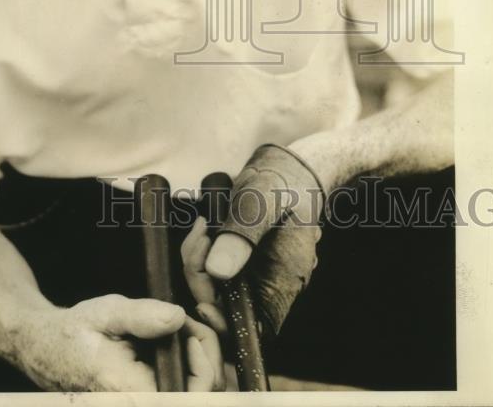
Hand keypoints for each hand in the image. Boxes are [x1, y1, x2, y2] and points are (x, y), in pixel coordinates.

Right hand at [20, 294, 224, 390]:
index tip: (192, 330)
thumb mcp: (107, 313)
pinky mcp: (148, 399)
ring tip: (185, 328)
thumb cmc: (76, 332)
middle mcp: (138, 404)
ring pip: (196, 394)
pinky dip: (190, 365)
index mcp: (131, 394)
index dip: (204, 364)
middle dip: (207, 354)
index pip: (191, 397)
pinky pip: (181, 390)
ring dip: (201, 359)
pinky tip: (181, 340)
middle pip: (201, 396)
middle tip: (191, 322)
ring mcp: (144, 402)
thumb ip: (141, 316)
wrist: (49, 349)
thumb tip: (177, 318)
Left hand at [184, 145, 324, 338]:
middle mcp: (271, 284)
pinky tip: (203, 228)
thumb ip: (242, 233)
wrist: (294, 164)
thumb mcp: (263, 198)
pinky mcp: (243, 260)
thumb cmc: (284, 178)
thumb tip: (217, 272)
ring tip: (201, 228)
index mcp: (284, 279)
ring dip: (199, 264)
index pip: (252, 327)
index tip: (202, 301)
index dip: (224, 324)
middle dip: (202, 280)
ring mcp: (257, 274)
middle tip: (198, 239)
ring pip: (218, 289)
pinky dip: (204, 254)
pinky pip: (216, 270)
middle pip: (227, 307)